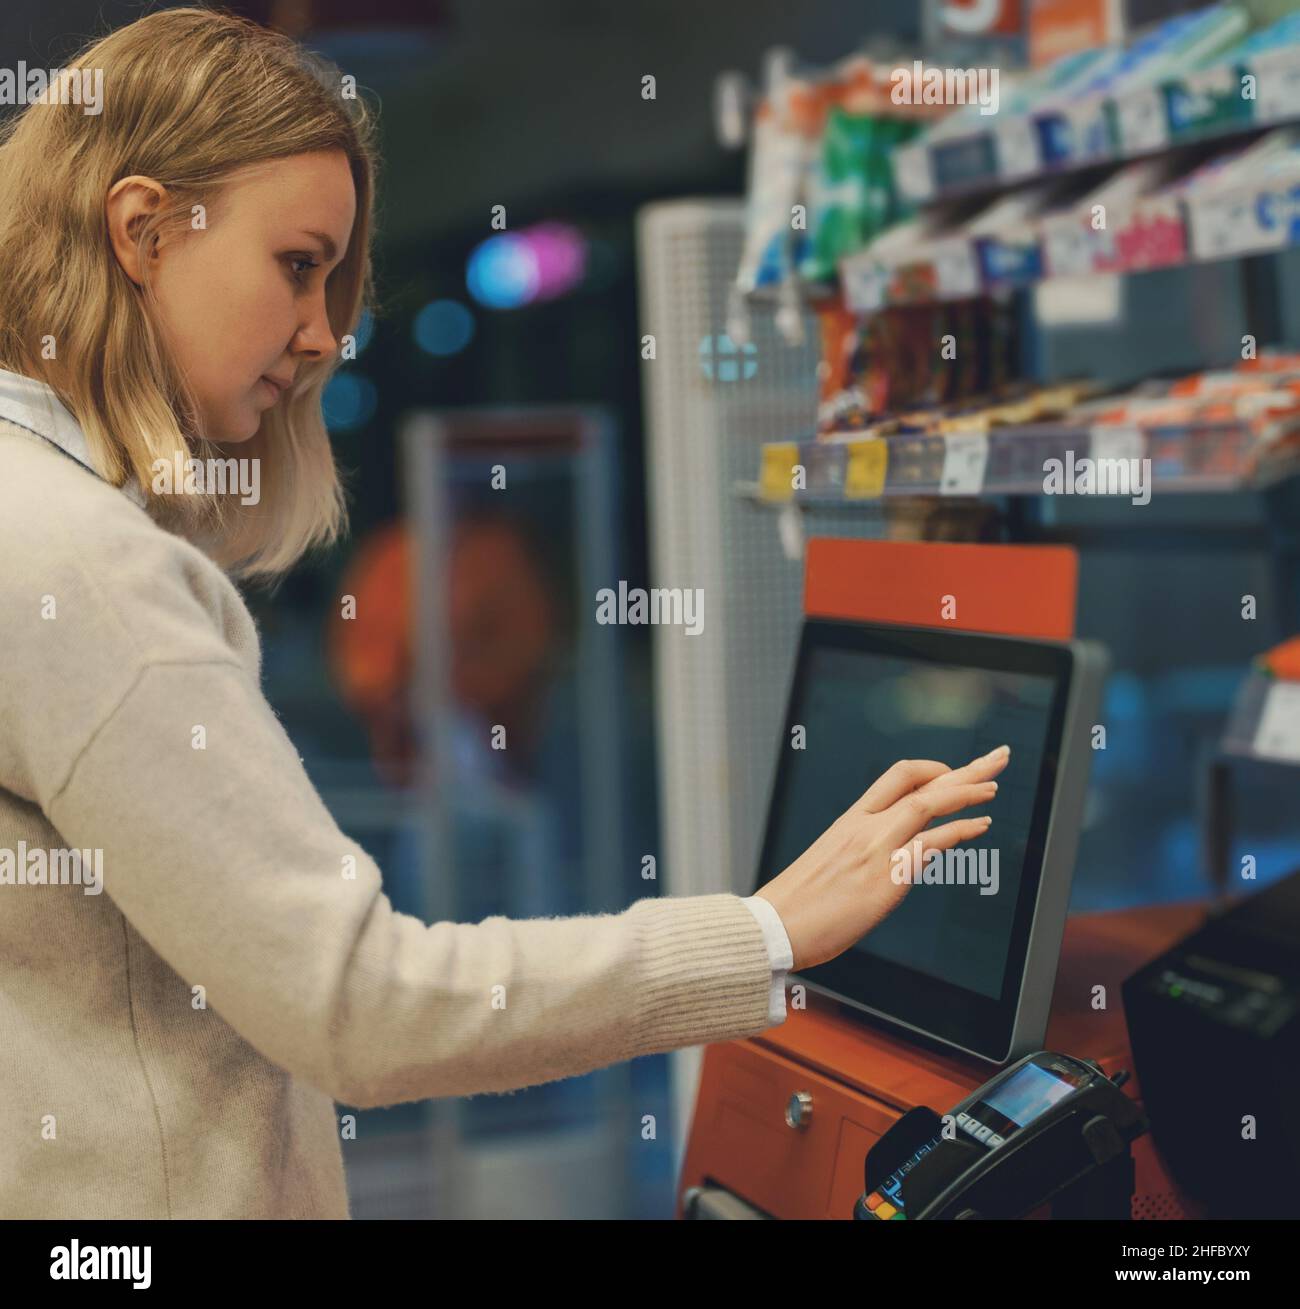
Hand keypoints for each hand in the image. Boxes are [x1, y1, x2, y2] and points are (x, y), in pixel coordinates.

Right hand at [754, 746, 1009, 970]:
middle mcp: (865, 826)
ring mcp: (876, 848)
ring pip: (929, 803)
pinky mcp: (886, 876)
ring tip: (994, 786)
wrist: (774, 926)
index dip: (932, 770)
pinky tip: (981, 824)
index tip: (954, 773)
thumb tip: (880, 868)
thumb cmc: (796, 905)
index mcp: (849, 821)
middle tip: (997, 756)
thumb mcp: (827, 865)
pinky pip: (931, 843)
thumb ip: (857, 856)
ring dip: (969, 791)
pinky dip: (961, 830)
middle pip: (922, 781)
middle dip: (965, 768)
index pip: (896, 777)